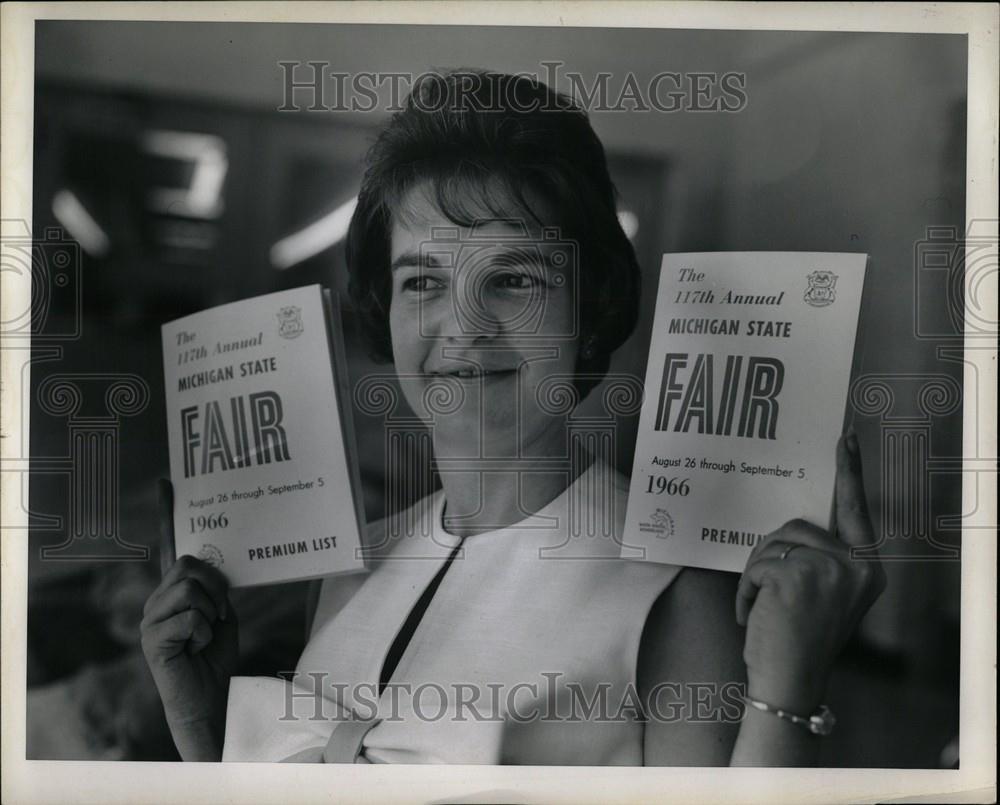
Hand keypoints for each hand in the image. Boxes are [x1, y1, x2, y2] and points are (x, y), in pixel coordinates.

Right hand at [140, 480, 237, 755]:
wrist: (209, 695)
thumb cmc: (215, 655)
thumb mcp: (222, 612)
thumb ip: (216, 587)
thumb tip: (215, 566)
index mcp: (174, 589)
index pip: (168, 545)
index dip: (166, 513)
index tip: (167, 482)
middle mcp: (157, 598)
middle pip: (189, 564)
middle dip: (216, 587)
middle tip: (219, 615)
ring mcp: (150, 618)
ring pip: (192, 589)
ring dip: (212, 613)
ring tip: (206, 635)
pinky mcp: (151, 639)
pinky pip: (191, 617)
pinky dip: (205, 634)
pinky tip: (196, 649)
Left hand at [735, 432, 886, 713]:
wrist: (789, 683)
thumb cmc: (797, 640)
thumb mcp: (822, 594)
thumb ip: (820, 558)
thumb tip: (795, 528)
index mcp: (867, 569)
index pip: (855, 512)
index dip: (849, 473)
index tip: (845, 440)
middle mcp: (858, 566)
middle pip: (797, 527)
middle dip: (770, 555)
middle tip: (766, 591)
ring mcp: (831, 568)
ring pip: (774, 543)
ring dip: (757, 574)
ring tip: (761, 608)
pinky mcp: (798, 573)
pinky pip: (758, 564)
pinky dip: (747, 589)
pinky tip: (753, 616)